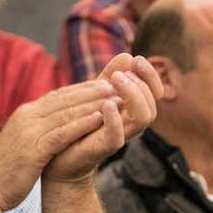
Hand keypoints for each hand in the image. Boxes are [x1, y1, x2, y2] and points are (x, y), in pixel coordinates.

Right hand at [0, 80, 117, 211]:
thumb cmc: (4, 172)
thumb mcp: (21, 144)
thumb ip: (35, 132)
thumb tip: (51, 129)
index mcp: (25, 115)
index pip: (57, 96)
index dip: (81, 89)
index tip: (101, 83)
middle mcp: (27, 117)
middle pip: (64, 99)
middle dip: (90, 90)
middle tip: (114, 83)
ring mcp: (29, 132)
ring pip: (66, 112)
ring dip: (92, 103)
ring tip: (114, 97)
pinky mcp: (34, 149)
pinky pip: (63, 133)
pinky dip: (82, 124)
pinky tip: (100, 119)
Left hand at [43, 55, 160, 182]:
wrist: (58, 157)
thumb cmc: (79, 125)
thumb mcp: (95, 96)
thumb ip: (111, 76)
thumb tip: (128, 55)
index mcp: (131, 110)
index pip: (154, 92)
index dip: (150, 75)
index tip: (136, 59)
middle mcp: (130, 124)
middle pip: (153, 103)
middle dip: (141, 82)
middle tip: (118, 75)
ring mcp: (119, 136)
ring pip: (145, 117)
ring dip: (133, 95)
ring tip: (114, 82)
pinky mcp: (103, 148)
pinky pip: (118, 136)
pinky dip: (115, 119)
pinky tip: (107, 105)